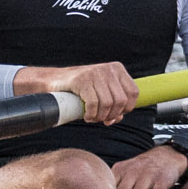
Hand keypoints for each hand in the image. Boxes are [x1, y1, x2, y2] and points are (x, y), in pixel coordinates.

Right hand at [19, 61, 138, 124]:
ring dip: (101, 117)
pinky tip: (86, 117)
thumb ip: (113, 103)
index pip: (133, 92)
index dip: (127, 108)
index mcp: (117, 69)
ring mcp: (94, 73)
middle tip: (102, 120)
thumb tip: (118, 118)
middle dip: (112, 115)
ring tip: (93, 119)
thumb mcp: (101, 91)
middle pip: (121, 100)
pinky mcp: (81, 80)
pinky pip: (93, 103)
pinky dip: (91, 114)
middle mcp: (107, 69)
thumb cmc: (80, 88)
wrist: (54, 80)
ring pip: (108, 103)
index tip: (115, 115)